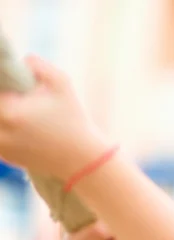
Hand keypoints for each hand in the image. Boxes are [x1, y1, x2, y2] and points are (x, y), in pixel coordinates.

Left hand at [0, 55, 109, 178]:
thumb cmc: (74, 120)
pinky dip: (4, 128)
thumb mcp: (63, 85)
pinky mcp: (4, 156)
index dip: (1, 83)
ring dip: (3, 114)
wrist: (81, 160)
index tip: (11, 85)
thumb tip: (22, 60)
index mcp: (10, 110)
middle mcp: (0, 130)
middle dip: (4, 98)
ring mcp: (0, 145)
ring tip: (20, 110)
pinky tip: (19, 123)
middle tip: (15, 96)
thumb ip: (39, 66)